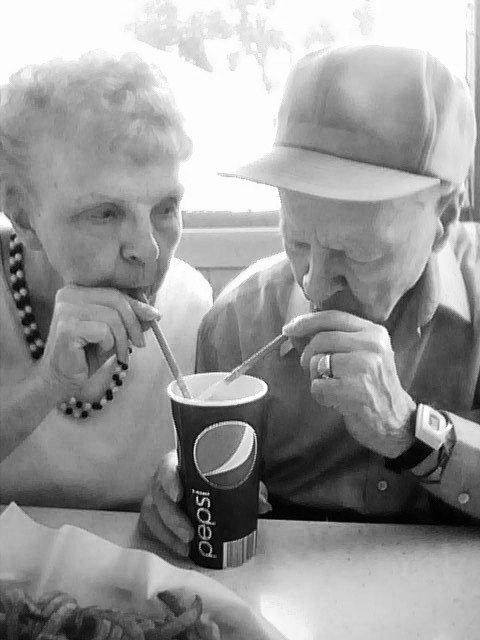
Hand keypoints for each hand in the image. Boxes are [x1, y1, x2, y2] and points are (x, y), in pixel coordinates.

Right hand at [37, 285, 160, 397]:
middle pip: (115, 299)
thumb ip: (130, 320)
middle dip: (134, 322)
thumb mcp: (114, 333)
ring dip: (122, 339)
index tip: (154, 317)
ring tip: (119, 353)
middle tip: (140, 343)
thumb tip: (153, 313)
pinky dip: (109, 345)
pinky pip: (103, 331)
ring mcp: (66, 309)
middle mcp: (68, 294)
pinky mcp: (67, 328)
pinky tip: (100, 353)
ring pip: (112, 317)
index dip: (137, 305)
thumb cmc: (86, 355)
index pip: (115, 292)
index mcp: (78, 290)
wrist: (61, 379)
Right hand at [140, 450, 271, 556]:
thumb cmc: (218, 476)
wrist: (208, 482)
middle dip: (171, 517)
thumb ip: (248, 488)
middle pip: (158, 495)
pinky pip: (150, 527)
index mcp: (180, 462)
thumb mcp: (233, 478)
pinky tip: (179, 551)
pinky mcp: (153, 514)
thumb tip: (265, 505)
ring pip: (151, 513)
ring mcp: (156, 496)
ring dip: (167, 533)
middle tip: (189, 534)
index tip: (178, 495)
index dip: (169, 480)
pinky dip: (164, 540)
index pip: (167, 466)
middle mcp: (164, 478)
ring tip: (185, 549)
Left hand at [283, 311, 415, 457]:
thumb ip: (338, 340)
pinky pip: (317, 386)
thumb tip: (297, 331)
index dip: (306, 321)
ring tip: (334, 387)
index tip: (289, 329)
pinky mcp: (354, 390)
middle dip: (308, 355)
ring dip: (317, 378)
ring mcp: (364, 367)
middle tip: (311, 369)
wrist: (396, 421)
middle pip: (321, 340)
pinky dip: (321, 396)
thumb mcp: (365, 354)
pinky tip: (336, 401)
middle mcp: (371, 345)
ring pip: (317, 363)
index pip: (333, 317)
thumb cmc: (374, 386)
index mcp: (374, 332)